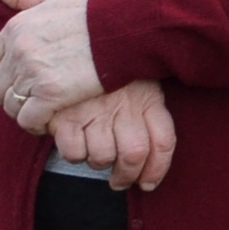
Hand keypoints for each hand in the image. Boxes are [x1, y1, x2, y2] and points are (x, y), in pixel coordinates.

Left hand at [0, 0, 103, 134]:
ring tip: (39, 113)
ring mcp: (32, 74)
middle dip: (10, 97)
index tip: (8, 84)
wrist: (123, 29)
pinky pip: (28, 119)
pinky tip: (46, 123)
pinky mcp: (50, 95)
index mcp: (15, 29)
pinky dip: (34, 125)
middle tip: (28, 101)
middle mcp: (18, 52)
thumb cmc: (95, 13)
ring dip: (22, 113)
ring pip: (11, 106)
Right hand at [47, 80, 176, 191]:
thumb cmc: (109, 71)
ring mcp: (94, 111)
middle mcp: (124, 106)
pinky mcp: (65, 116)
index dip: (158, 169)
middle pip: (134, 155)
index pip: (163, 141)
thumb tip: (148, 158)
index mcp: (147, 97)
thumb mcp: (138, 81)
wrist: (72, 46)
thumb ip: (148, 110)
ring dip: (97, 161)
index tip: (148, 184)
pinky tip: (74, 140)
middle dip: (126, 176)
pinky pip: (74, 153)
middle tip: (119, 181)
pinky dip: (74, 154)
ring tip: (93, 148)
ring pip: (102, 157)